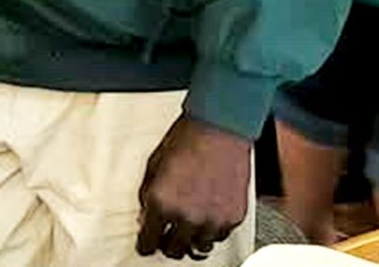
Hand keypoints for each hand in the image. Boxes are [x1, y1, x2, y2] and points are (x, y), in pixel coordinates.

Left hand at [137, 115, 250, 259]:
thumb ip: (148, 193)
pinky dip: (212, 229)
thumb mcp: (155, 163)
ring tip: (189, 223)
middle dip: (167, 243)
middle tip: (166, 234)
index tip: (146, 244)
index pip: (148, 241)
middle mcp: (186, 216)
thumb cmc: (187, 138)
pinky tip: (207, 214)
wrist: (219, 127)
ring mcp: (211, 220)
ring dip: (191, 238)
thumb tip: (146, 214)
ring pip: (198, 248)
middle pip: (174, 251)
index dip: (145, 243)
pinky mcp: (232, 218)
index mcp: (162, 202)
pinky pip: (219, 236)